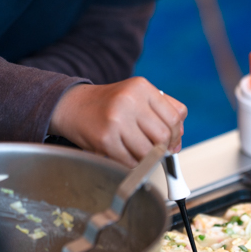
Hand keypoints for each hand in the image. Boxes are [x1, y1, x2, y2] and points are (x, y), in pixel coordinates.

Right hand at [49, 77, 186, 167]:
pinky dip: (134, 164)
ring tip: (139, 152)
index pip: (175, 117)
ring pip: (150, 152)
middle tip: (158, 151)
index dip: (177, 135)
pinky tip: (126, 155)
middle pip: (164, 136)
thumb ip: (163, 111)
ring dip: (148, 158)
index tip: (172, 142)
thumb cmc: (108, 104)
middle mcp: (129, 101)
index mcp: (141, 87)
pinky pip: (132, 162)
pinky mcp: (105, 140)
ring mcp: (116, 121)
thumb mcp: (136, 96)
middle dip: (164, 148)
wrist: (72, 106)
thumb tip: (178, 140)